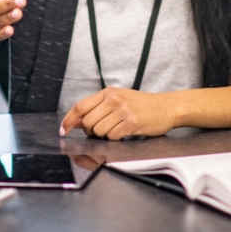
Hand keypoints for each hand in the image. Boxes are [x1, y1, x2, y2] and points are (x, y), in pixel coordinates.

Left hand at [59, 87, 177, 138]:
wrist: (166, 107)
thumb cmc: (142, 105)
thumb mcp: (119, 100)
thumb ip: (98, 109)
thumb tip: (78, 121)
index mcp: (108, 93)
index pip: (80, 106)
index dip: (69, 120)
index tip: (63, 130)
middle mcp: (114, 99)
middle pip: (88, 122)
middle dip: (91, 132)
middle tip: (101, 132)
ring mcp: (123, 110)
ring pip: (99, 131)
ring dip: (105, 136)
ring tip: (116, 130)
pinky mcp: (131, 122)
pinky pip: (112, 136)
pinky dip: (115, 138)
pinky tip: (125, 132)